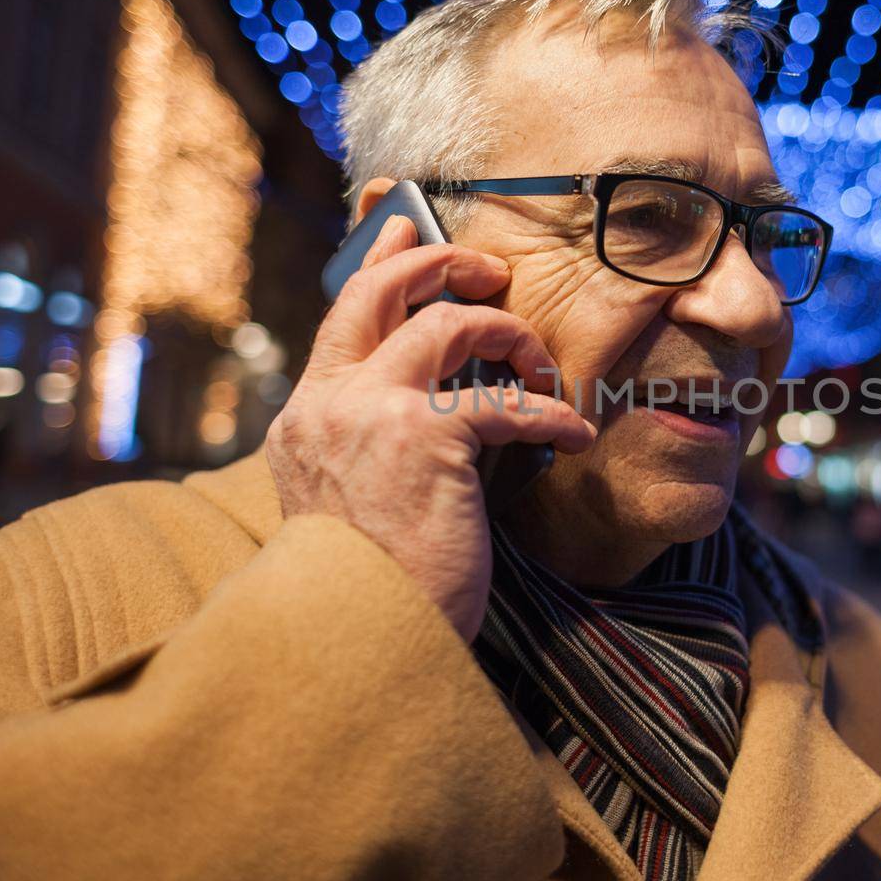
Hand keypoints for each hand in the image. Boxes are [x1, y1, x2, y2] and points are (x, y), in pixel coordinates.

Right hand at [267, 216, 595, 640]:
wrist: (356, 645)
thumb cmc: (369, 588)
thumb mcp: (349, 502)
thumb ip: (371, 446)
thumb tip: (438, 412)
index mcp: (305, 421)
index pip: (341, 320)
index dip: (380, 269)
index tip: (407, 235)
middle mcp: (327, 404)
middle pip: (381, 291)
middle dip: (440, 261)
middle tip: (490, 268)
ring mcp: (372, 414)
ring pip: (449, 324)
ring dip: (510, 335)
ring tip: (544, 369)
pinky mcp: (427, 439)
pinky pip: (505, 401)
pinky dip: (550, 413)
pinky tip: (575, 433)